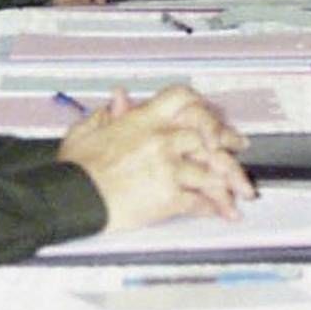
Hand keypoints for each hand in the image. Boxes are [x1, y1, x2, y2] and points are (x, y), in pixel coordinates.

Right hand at [57, 85, 255, 229]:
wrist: (69, 198)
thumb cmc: (75, 169)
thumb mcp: (86, 131)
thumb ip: (107, 114)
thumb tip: (119, 97)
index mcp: (144, 120)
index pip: (184, 98)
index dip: (202, 106)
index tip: (211, 118)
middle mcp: (162, 139)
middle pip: (209, 137)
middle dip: (229, 145)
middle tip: (240, 152)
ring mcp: (168, 167)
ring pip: (211, 171)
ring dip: (229, 184)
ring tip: (241, 194)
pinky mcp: (168, 196)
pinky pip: (200, 201)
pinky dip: (213, 208)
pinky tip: (221, 213)